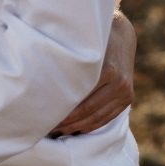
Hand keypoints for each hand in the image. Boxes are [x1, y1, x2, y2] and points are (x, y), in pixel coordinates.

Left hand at [50, 6, 135, 135]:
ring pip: (95, 119)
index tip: (41, 116)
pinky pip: (105, 119)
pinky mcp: (127, 99)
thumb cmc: (92, 38)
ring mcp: (125, 93)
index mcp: (107, 71)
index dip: (60, 110)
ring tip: (55, 132)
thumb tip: (37, 78)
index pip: (79, 98)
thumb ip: (66, 62)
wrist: (120, 34)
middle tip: (44, 128)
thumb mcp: (80, 45)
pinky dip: (87, 126)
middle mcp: (119, 84)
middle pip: (87, 111)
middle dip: (64, 122)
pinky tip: (72, 130)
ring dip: (74, 128)